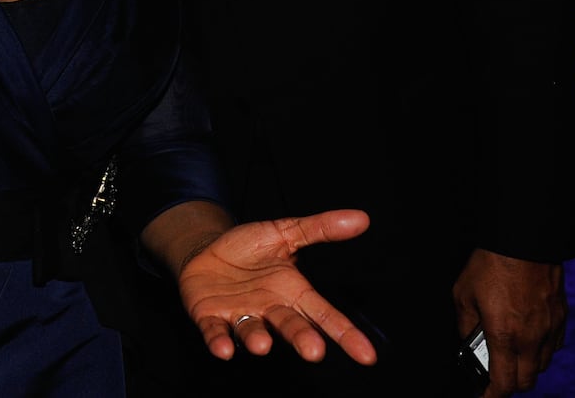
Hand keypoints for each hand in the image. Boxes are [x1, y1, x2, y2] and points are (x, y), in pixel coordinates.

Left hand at [178, 209, 377, 366]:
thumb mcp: (285, 232)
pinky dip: (219, 340)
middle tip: (315, 352)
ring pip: (254, 332)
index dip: (346, 334)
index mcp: (293, 293)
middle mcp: (270, 310)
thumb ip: (320, 228)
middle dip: (302, 339)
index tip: (367, 355)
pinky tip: (223, 349)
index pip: (325, 316)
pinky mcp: (211, 316)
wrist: (207, 250)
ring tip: (263, 346)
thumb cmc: (249, 249)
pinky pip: (215, 331)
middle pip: (291, 327)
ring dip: (258, 340)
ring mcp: (241, 315)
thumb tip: (362, 218)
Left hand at [452, 249, 565, 397]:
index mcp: (505, 336)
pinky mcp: (561, 316)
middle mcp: (532, 338)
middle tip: (494, 374)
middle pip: (527, 381)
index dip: (492, 396)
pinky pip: (555, 345)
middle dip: (510, 384)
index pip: (504, 383)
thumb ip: (464, 324)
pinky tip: (529, 336)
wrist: (525, 238)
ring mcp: (550, 328)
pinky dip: (542, 349)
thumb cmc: (491, 263)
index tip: (484, 396)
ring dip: (527, 367)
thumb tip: (467, 341)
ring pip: (543, 365)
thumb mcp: (464, 294)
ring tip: (510, 353)